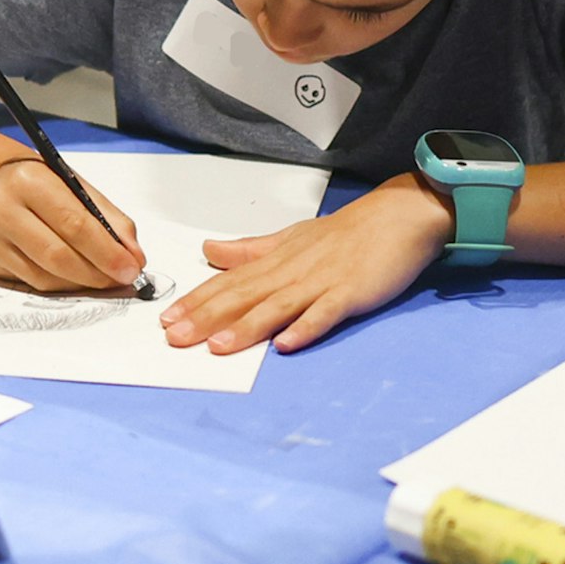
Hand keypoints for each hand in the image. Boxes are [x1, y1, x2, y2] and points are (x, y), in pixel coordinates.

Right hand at [0, 157, 145, 291]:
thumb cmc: (37, 184)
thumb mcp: (73, 185)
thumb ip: (108, 218)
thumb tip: (134, 256)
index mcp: (28, 181)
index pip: (74, 223)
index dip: (107, 252)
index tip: (132, 268)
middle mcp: (1, 209)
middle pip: (57, 255)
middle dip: (97, 273)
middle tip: (122, 280)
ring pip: (44, 277)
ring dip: (81, 283)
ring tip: (102, 279)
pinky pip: (31, 284)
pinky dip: (60, 286)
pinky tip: (75, 278)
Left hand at [160, 173, 452, 355]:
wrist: (397, 216)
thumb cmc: (344, 233)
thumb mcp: (290, 239)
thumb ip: (250, 250)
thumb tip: (209, 250)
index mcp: (275, 260)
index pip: (228, 282)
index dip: (196, 301)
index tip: (166, 318)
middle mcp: (291, 271)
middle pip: (243, 296)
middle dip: (206, 318)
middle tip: (174, 338)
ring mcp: (321, 282)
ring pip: (276, 306)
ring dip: (246, 327)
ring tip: (217, 347)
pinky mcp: (351, 292)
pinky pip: (325, 312)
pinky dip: (306, 327)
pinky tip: (287, 345)